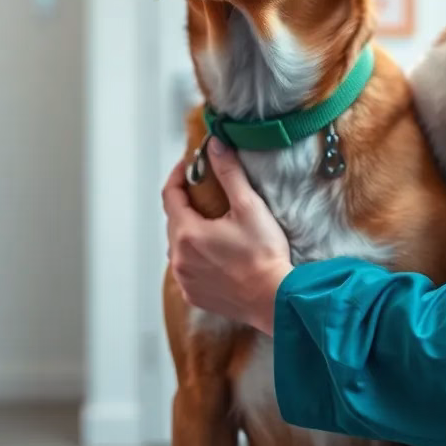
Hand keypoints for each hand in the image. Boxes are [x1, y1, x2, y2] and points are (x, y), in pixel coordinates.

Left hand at [162, 137, 293, 334]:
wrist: (275, 300)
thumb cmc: (263, 255)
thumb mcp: (248, 206)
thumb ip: (229, 173)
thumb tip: (215, 145)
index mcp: (187, 234)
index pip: (170, 195)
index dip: (178, 176)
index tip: (188, 164)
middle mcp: (179, 259)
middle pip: (173, 220)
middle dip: (185, 202)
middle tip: (204, 190)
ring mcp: (185, 280)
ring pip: (178, 245)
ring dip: (188, 229)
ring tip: (210, 220)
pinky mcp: (194, 295)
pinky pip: (186, 268)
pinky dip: (194, 255)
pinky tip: (213, 251)